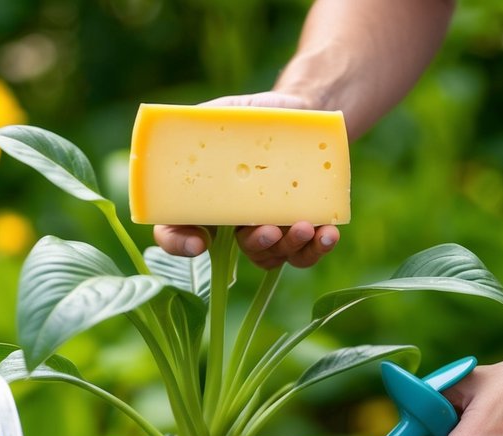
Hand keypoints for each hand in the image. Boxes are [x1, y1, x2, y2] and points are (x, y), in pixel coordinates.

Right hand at [153, 91, 341, 269]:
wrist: (301, 113)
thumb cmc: (255, 115)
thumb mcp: (224, 112)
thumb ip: (200, 124)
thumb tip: (180, 126)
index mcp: (203, 198)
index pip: (175, 231)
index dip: (178, 243)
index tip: (197, 243)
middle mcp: (231, 223)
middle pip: (234, 250)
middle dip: (256, 244)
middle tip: (270, 230)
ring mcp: (266, 230)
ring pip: (271, 256)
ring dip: (289, 246)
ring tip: (305, 225)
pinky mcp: (298, 231)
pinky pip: (304, 255)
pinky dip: (316, 249)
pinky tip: (328, 233)